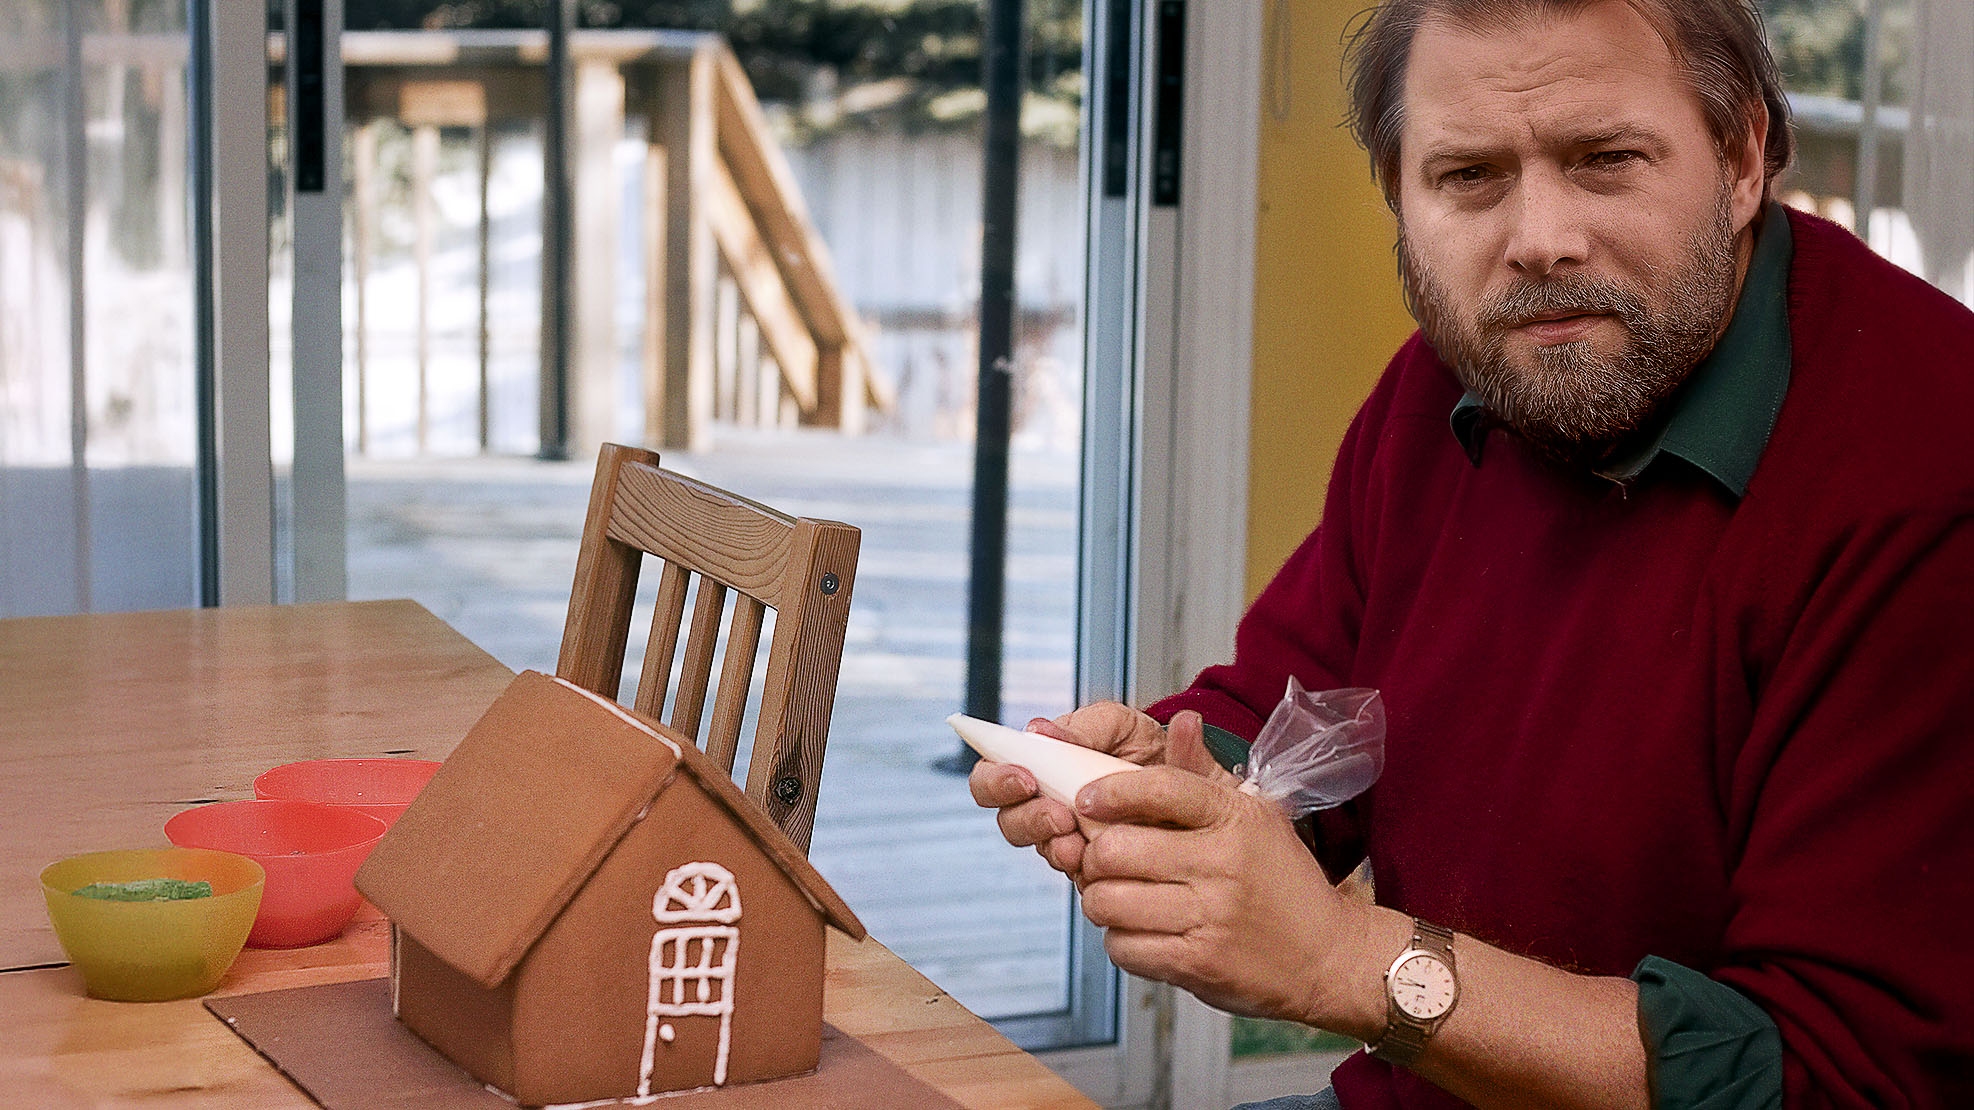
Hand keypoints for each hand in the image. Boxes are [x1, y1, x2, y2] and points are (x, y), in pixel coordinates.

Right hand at [967, 702, 1192, 878]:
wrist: (1202, 790)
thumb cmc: (1154, 749)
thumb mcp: (1125, 727)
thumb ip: (1088, 727)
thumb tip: (1039, 729)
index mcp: (1045, 761)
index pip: (994, 768)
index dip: (996, 778)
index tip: (1024, 777)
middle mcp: (1048, 799)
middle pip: (1006, 816)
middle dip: (1026, 818)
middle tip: (1058, 815)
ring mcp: (1068, 834)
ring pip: (1037, 846)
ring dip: (1052, 843)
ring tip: (1077, 838)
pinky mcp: (1091, 864)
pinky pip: (1073, 871)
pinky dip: (1080, 865)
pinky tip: (1094, 859)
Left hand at [1074, 716, 1373, 1026]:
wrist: (1330, 956)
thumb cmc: (1283, 881)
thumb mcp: (1255, 816)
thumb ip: (1203, 775)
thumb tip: (1181, 720)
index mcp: (1235, 817)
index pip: (1159, 787)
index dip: (1111, 792)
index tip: (1087, 800)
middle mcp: (1223, 863)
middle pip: (1115, 849)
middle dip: (1094, 856)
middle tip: (1101, 862)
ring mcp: (1211, 916)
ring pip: (1109, 901)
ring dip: (1100, 901)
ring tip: (1117, 898)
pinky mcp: (1199, 963)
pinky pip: (1124, 947)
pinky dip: (1120, 940)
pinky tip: (1139, 932)